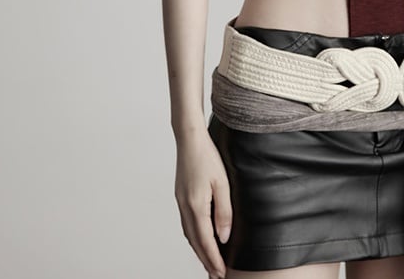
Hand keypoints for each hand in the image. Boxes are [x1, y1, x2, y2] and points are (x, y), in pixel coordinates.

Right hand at [174, 128, 232, 278]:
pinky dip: (193, 236)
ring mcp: (180, 201)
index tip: (221, 273)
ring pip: (189, 234)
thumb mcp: (222, 183)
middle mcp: (185, 207)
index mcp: (196, 206)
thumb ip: (224, 211)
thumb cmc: (207, 157)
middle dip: (205, 260)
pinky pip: (186, 223)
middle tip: (215, 275)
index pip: (205, 241)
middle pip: (194, 242)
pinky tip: (200, 238)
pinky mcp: (180, 196)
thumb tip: (223, 237)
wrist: (189, 139)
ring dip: (198, 250)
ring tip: (209, 261)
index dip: (213, 259)